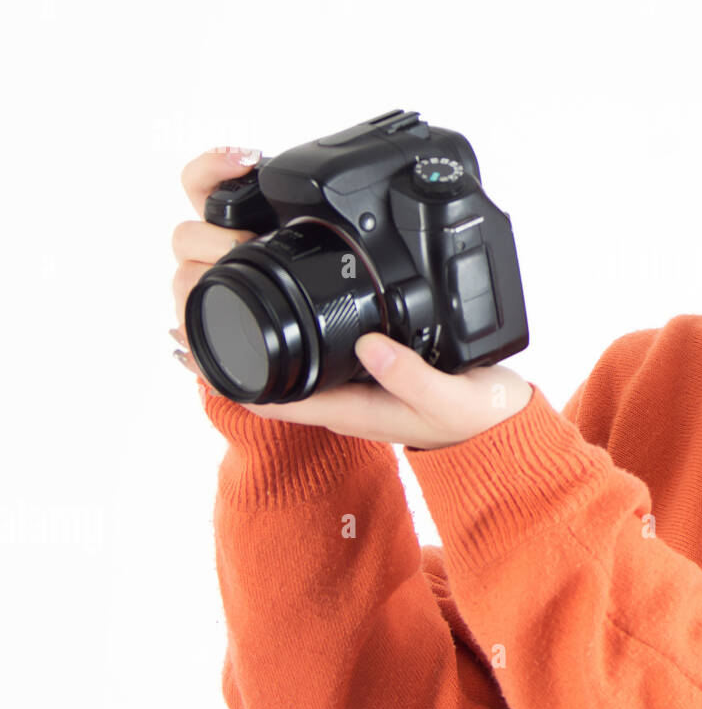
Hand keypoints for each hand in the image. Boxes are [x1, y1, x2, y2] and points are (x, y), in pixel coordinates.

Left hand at [170, 147, 532, 449]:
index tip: (190, 342)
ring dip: (261, 329)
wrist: (504, 423)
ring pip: (292, 356)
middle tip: (197, 301)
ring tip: (230, 285)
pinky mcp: (376, 364)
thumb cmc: (476, 418)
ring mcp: (357, 380)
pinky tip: (297, 292)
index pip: (272, 398)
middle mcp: (346, 395)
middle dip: (232, 346)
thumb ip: (411, 376)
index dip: (226, 375)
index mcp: (352, 408)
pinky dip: (300, 321)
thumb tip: (370, 345)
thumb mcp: (450, 399)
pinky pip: (324, 344)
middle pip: (271, 374)